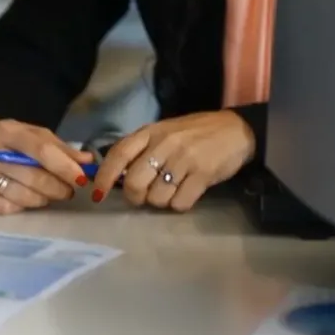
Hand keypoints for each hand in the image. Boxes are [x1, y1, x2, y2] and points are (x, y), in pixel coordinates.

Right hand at [0, 117, 93, 214]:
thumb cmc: (3, 139)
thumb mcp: (29, 134)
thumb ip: (58, 147)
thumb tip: (87, 162)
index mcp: (6, 131)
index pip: (41, 151)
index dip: (64, 167)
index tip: (81, 179)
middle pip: (33, 177)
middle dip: (58, 187)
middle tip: (69, 191)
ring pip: (22, 196)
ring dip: (43, 199)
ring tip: (48, 194)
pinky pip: (7, 208)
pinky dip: (23, 206)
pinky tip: (25, 199)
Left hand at [92, 110, 255, 210]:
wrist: (236, 130)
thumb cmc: (194, 134)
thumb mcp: (163, 133)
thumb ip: (140, 150)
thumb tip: (115, 177)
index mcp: (150, 132)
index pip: (118, 155)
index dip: (104, 177)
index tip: (98, 194)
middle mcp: (164, 144)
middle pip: (134, 183)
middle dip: (136, 197)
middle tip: (145, 196)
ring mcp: (184, 159)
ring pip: (156, 197)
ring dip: (161, 202)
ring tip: (171, 190)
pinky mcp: (203, 174)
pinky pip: (180, 203)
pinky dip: (180, 204)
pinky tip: (186, 193)